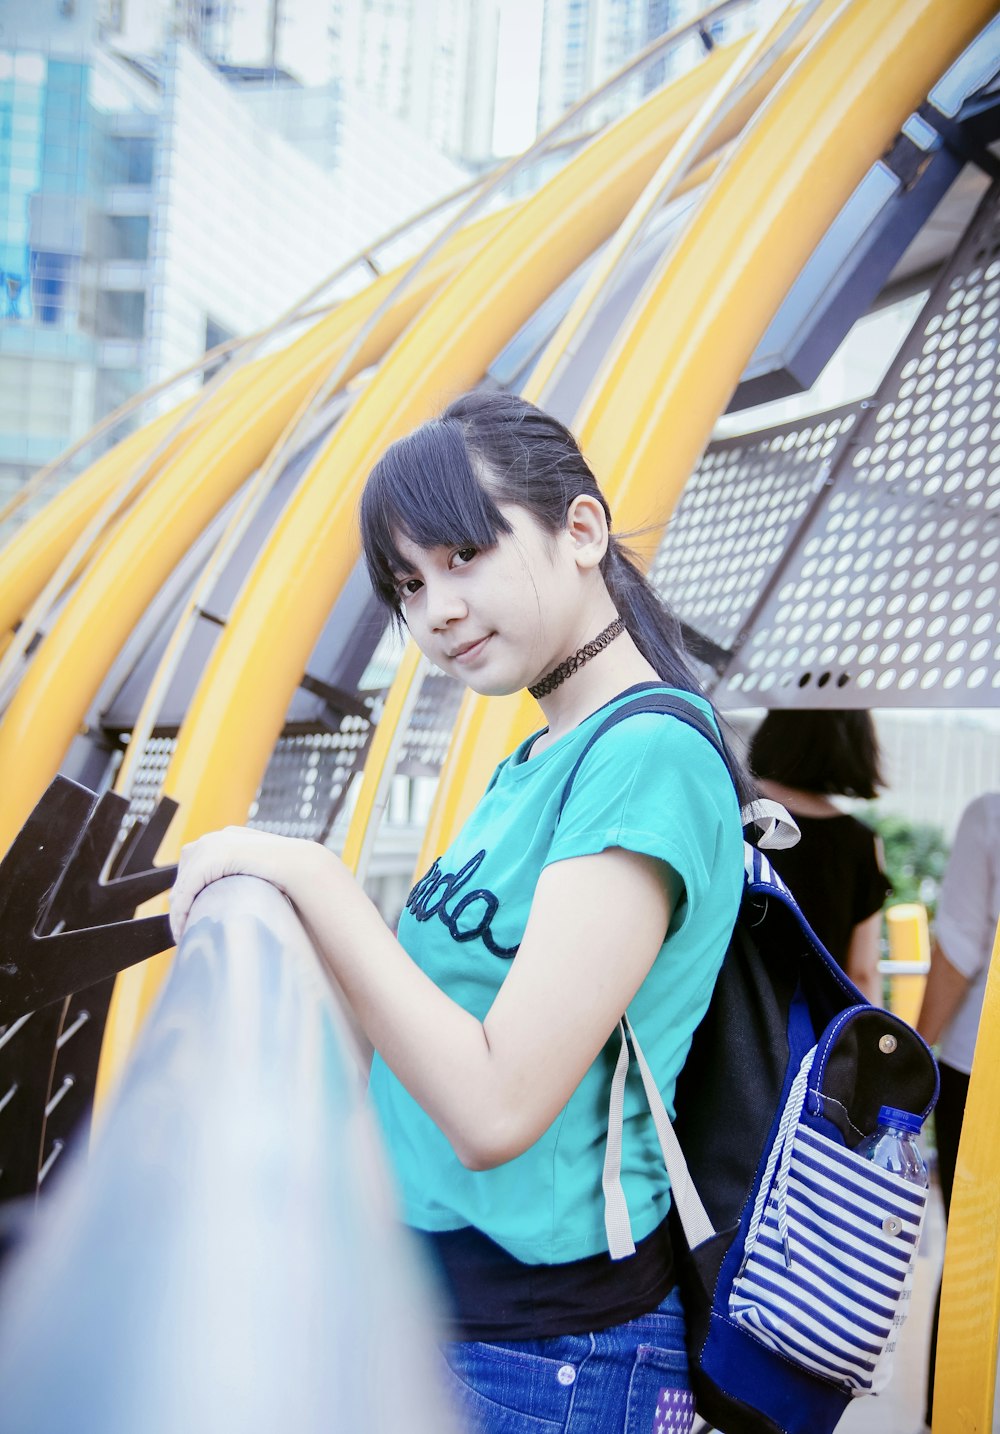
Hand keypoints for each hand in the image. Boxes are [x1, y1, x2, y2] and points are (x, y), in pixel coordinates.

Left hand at [169, 826, 318, 944]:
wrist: (300, 865)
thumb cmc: (288, 874)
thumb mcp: (259, 870)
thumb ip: (244, 874)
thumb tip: (236, 897)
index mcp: (228, 838)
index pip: (195, 862)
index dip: (188, 889)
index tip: (189, 913)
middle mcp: (216, 838)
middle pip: (185, 871)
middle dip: (182, 899)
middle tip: (183, 925)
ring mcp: (212, 845)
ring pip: (183, 882)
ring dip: (179, 909)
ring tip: (182, 931)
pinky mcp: (211, 859)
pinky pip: (187, 889)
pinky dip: (181, 911)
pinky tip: (182, 928)